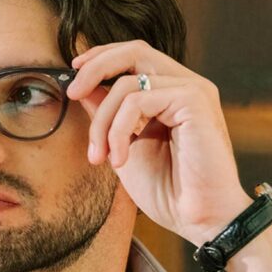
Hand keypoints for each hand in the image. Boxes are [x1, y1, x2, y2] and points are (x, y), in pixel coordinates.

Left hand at [66, 40, 252, 244]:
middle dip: (94, 68)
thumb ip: (109, 116)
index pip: (135, 56)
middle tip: (72, 93)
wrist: (199, 220)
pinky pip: (138, 100)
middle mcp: (186, 85)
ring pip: (127, 83)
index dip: (101, 58)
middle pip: (134, 51)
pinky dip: (118, 130)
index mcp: (172, 93)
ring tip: (100, 156)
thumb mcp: (125, 148)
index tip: (73, 76)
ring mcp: (192, 90)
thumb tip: (84, 89)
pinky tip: (120, 159)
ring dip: (102, 122)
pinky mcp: (194, 100)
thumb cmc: (168, 191)